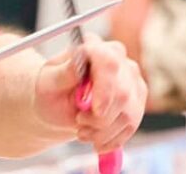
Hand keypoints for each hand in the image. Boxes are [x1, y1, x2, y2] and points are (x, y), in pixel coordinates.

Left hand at [33, 35, 145, 153]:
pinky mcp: (137, 100)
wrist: (58, 104)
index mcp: (92, 46)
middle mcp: (117, 59)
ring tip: (83, 132)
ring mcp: (131, 79)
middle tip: (79, 123)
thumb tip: (78, 63)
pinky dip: (112, 138)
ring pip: (129, 113)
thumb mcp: (48, 82)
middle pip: (122, 92)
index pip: (108, 62)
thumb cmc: (51, 89)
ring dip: (104, 131)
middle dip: (100, 118)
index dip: (105, 88)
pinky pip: (131, 125)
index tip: (96, 111)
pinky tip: (96, 140)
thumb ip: (65, 72)